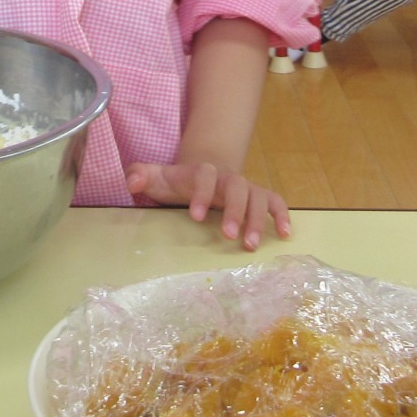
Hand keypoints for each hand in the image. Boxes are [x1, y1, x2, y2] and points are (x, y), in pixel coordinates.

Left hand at [123, 161, 290, 251]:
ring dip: (257, 219)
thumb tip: (131, 181)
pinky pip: (276, 201)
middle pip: (237, 186)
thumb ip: (141, 175)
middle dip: (234, 210)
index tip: (194, 216)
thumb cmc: (179, 181)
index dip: (200, 193)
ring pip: (258, 196)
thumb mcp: (157, 177)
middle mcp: (228, 178)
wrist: (206, 171)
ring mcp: (246, 187)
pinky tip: (285, 234)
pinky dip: (282, 215)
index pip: (204, 175)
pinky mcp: (259, 197)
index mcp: (202, 172)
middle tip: (228, 235)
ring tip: (250, 245)